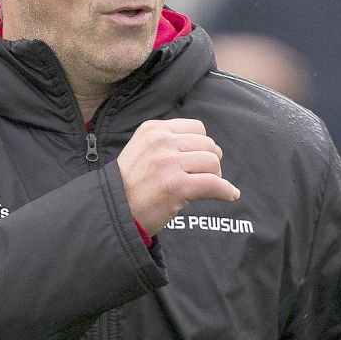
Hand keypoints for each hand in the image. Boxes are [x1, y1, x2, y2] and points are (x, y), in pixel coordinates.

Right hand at [117, 118, 239, 235]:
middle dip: (211, 161)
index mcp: (153, 130)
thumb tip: (206, 147)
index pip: (196, 128)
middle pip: (207, 144)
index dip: (203, 145)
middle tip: (206, 175)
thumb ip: (167, 142)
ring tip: (209, 186)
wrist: (111, 211)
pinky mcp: (177, 186)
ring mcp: (169, 163)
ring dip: (216, 176)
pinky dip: (226, 190)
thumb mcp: (141, 149)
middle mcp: (161, 142)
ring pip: (212, 163)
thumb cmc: (128, 185)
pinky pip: (214, 184)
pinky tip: (230, 194)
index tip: (200, 159)